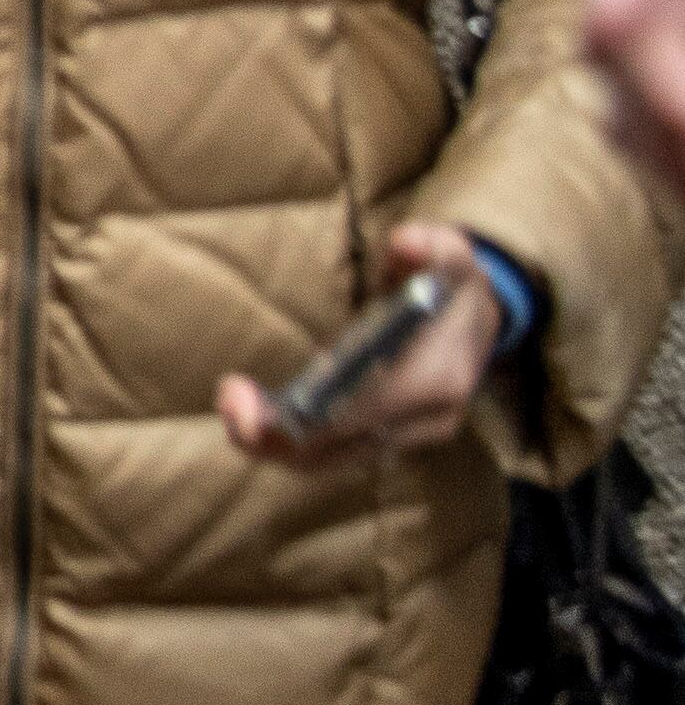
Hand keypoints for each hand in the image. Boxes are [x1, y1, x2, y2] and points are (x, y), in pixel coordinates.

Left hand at [221, 223, 499, 463]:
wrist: (476, 320)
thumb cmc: (450, 284)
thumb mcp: (449, 252)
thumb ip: (430, 244)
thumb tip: (406, 242)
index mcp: (439, 378)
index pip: (364, 413)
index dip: (303, 415)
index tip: (243, 396)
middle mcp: (427, 419)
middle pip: (340, 448)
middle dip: (274, 434)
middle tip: (229, 401)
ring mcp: (411, 437)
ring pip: (332, 462)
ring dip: (274, 445)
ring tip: (232, 410)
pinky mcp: (392, 442)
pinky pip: (335, 459)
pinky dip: (291, 446)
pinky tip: (255, 420)